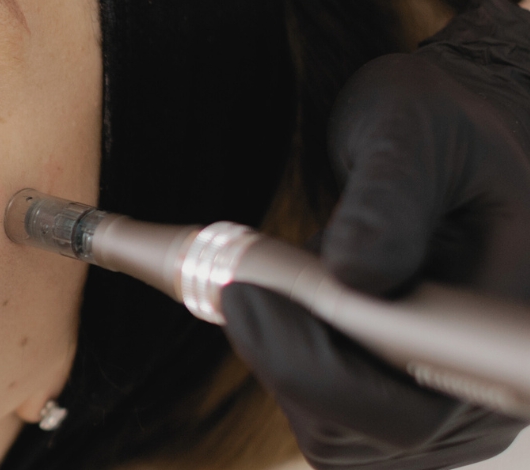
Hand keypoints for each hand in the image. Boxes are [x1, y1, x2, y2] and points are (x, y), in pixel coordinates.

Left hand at [221, 1, 529, 467]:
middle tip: (239, 284)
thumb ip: (389, 199)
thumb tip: (357, 274)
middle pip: (369, 428)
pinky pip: (325, 421)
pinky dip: (287, 365)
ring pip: (335, 431)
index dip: (324, 369)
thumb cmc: (440, 127)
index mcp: (520, 315)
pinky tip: (290, 304)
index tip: (248, 297)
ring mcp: (450, 406)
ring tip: (290, 278)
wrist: (439, 144)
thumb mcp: (413, 132)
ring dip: (285, 358)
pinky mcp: (403, 408)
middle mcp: (494, 383)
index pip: (425, 399)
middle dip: (287, 357)